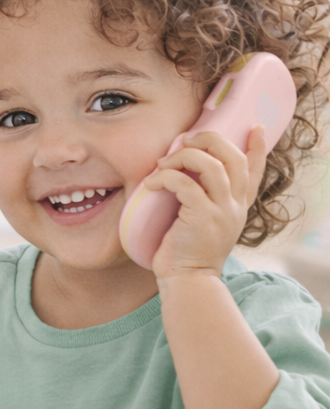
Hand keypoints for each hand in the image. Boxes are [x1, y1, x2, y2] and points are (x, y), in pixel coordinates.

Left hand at [148, 126, 265, 279]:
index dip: (257, 147)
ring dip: (184, 156)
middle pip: (233, 158)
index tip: (255, 127)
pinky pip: (184, 184)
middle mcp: (234, 206)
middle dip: (210, 140)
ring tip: (164, 162)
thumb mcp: (206, 223)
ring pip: (211, 166)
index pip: (255, 170)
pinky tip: (152, 182)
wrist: (188, 281)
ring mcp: (221, 212)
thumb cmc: (187, 251)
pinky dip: (165, 177)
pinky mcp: (202, 218)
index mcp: (238, 206)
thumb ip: (206, 201)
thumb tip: (184, 173)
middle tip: (188, 139)